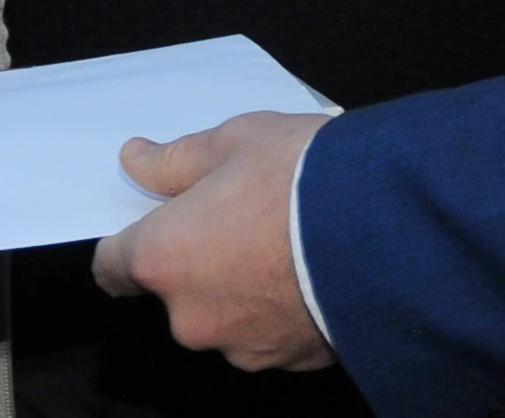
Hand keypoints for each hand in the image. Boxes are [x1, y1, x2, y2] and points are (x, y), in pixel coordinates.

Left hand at [92, 111, 334, 371]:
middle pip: (174, 291)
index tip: (156, 222)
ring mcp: (241, 347)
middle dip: (198, 259)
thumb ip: (175, 160)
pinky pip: (269, 333)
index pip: (112, 266)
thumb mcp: (233, 141)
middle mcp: (191, 316)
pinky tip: (312, 270)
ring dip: (241, 288)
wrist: (392, 230)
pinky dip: (280, 308)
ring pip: (224, 315)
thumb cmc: (303, 177)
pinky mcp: (289, 363)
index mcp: (162, 259)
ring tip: (285, 242)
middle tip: (240, 216)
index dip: (128, 242)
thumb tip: (136, 161)